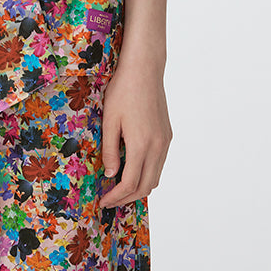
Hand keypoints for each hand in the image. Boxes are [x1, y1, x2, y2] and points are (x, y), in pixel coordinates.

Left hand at [98, 55, 171, 209]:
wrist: (144, 69)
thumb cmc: (123, 90)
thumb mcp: (109, 120)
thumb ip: (110, 150)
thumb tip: (111, 175)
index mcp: (141, 145)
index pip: (129, 184)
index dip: (116, 197)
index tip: (103, 201)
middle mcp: (157, 147)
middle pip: (145, 186)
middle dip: (127, 198)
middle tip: (110, 200)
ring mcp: (165, 141)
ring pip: (155, 177)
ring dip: (139, 187)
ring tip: (120, 187)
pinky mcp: (167, 135)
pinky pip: (159, 163)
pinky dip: (147, 173)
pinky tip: (133, 168)